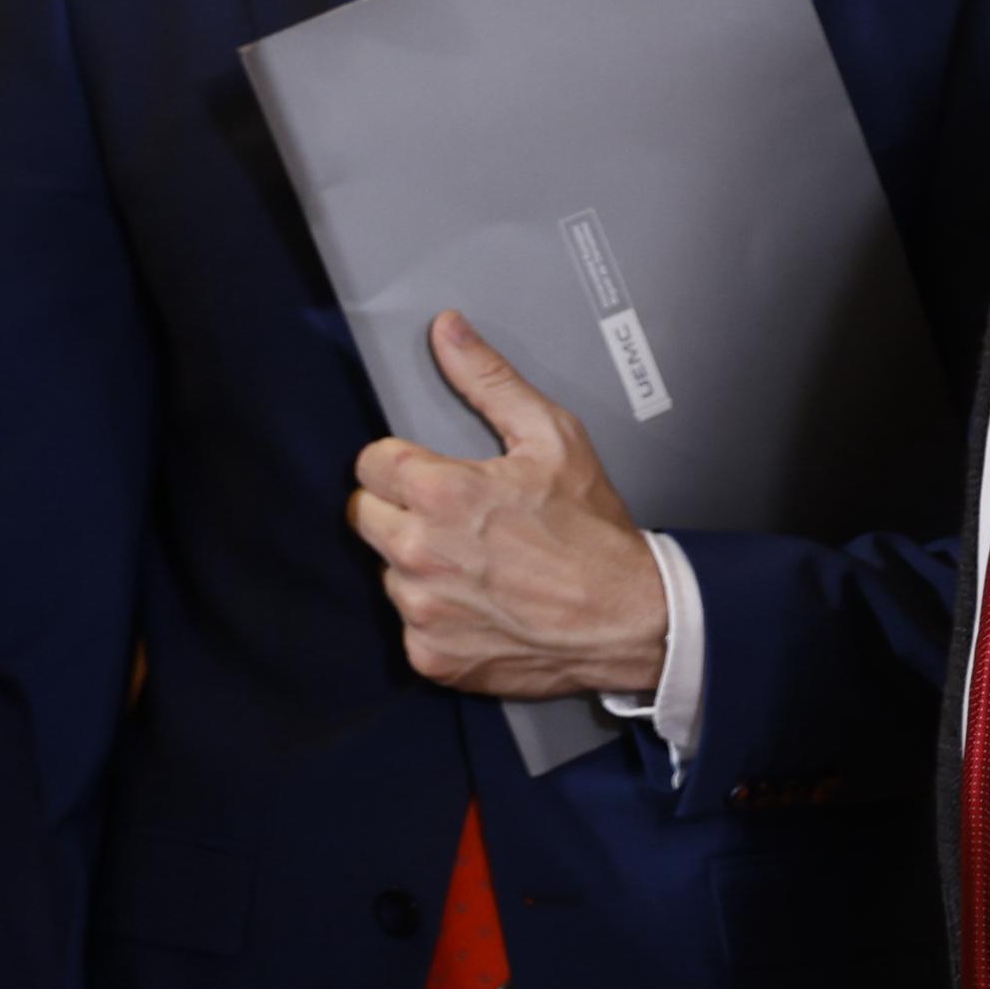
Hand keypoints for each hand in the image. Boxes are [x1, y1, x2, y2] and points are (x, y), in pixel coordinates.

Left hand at [349, 311, 671, 698]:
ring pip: (385, 570)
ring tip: (472, 560)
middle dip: (397, 508)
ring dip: (415, 563)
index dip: (400, 461)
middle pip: (362, 515)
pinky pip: (408, 625)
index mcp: (440, 494)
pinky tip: (477, 602)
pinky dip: (435, 616)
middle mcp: (419, 555)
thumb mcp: (551, 436)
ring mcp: (421, 611)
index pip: (369, 463)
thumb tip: (448, 331)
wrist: (627, 618)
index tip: (428, 472)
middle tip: (450, 515)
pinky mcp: (431, 657)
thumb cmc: (592, 532)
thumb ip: (490, 380)